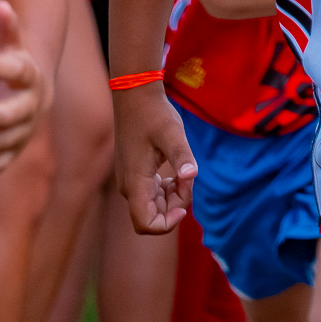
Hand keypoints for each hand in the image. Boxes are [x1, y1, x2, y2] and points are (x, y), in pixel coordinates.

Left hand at [0, 0, 46, 173]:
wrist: (34, 93)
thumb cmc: (13, 64)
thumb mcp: (9, 43)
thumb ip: (5, 25)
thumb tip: (1, 5)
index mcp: (30, 77)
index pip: (16, 73)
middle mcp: (30, 108)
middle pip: (7, 117)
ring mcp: (22, 132)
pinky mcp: (12, 150)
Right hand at [111, 82, 196, 233]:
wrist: (136, 97)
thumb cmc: (154, 115)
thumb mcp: (173, 134)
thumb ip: (182, 156)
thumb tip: (191, 175)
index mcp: (135, 183)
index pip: (145, 224)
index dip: (166, 223)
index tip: (185, 202)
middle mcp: (129, 187)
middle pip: (152, 216)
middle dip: (175, 206)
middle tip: (187, 179)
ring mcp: (130, 181)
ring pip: (152, 206)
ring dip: (172, 197)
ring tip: (183, 172)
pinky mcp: (134, 174)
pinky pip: (151, 194)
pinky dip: (167, 190)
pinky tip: (176, 172)